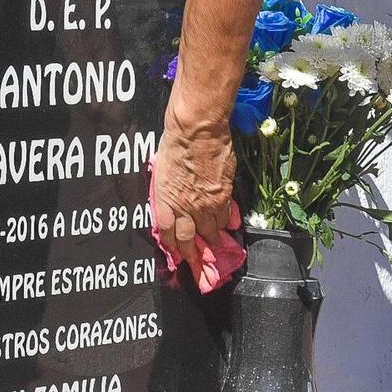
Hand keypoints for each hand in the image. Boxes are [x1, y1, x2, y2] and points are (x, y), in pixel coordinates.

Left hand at [153, 109, 236, 253]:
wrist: (197, 130)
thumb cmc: (175, 143)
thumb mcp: (162, 170)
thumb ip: (168, 189)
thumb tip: (172, 197)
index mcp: (166, 201)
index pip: (168, 233)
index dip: (173, 246)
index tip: (176, 253)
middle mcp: (186, 207)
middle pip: (190, 238)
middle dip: (193, 252)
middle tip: (197, 261)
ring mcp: (207, 203)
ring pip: (211, 230)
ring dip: (212, 238)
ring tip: (214, 242)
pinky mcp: (224, 195)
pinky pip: (226, 216)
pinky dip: (227, 223)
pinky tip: (229, 227)